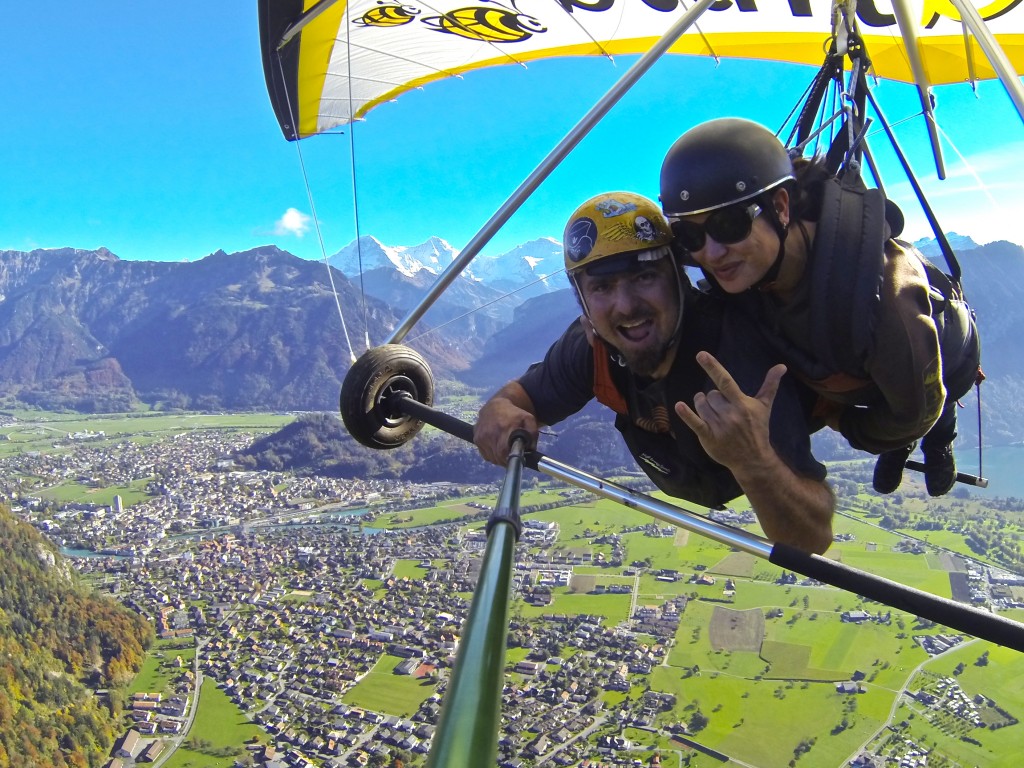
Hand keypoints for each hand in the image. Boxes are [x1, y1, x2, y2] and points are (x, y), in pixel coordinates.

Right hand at [474, 390, 539, 465]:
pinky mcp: (476, 439)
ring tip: (504, 450)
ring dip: (499, 458)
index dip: (509, 458)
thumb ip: (533, 433)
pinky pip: (485, 454)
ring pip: (491, 457)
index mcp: (504, 429)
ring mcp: (481, 437)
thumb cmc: (513, 414)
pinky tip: (496, 447)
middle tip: (512, 455)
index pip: (503, 451)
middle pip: (497, 457)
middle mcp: (490, 434)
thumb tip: (531, 449)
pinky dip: (492, 454)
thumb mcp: (528, 419)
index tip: (515, 458)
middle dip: (506, 460)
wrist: (494, 406)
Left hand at [674, 351, 784, 468]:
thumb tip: (782, 366)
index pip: (725, 381)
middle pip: (710, 395)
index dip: (712, 367)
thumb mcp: (765, 407)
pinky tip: (678, 406)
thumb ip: (770, 385)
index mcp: (742, 403)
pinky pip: (695, 423)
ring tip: (712, 414)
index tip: (701, 354)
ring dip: (703, 406)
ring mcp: (719, 426)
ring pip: (701, 405)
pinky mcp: (709, 437)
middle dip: (713, 399)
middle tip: (722, 409)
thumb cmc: (758, 429)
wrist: (753, 458)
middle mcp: (730, 413)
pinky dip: (686, 414)